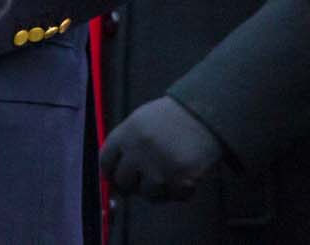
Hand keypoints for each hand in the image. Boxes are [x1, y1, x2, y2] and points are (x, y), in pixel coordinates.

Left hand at [102, 95, 224, 200]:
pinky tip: (186, 175)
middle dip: (133, 184)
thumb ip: (125, 146)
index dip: (110, 173)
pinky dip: (180, 191)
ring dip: (158, 189)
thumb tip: (111, 176)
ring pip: (148, 194)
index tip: (116, 178)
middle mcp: (138, 151)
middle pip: (123, 182)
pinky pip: (174, 197)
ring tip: (169, 174)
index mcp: (125, 134)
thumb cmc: (171, 119)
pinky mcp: (180, 179)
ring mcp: (158, 167)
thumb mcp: (139, 122)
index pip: (105, 162)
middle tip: (147, 178)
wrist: (204, 113)